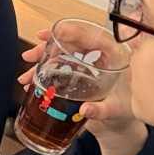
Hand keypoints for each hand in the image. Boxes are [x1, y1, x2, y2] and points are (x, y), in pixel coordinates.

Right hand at [20, 32, 145, 154]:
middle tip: (30, 56)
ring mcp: (89, 63)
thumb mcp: (117, 110)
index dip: (72, 32)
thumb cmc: (126, 111)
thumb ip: (103, 110)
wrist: (121, 122)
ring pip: (63, 53)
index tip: (54, 33)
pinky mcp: (80, 72)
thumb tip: (86, 109)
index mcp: (116, 56)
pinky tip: (34, 80)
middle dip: (47, 48)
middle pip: (72, 43)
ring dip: (42, 60)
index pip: (93, 36)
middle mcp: (101, 55)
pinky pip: (61, 64)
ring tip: (27, 74)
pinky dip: (46, 70)